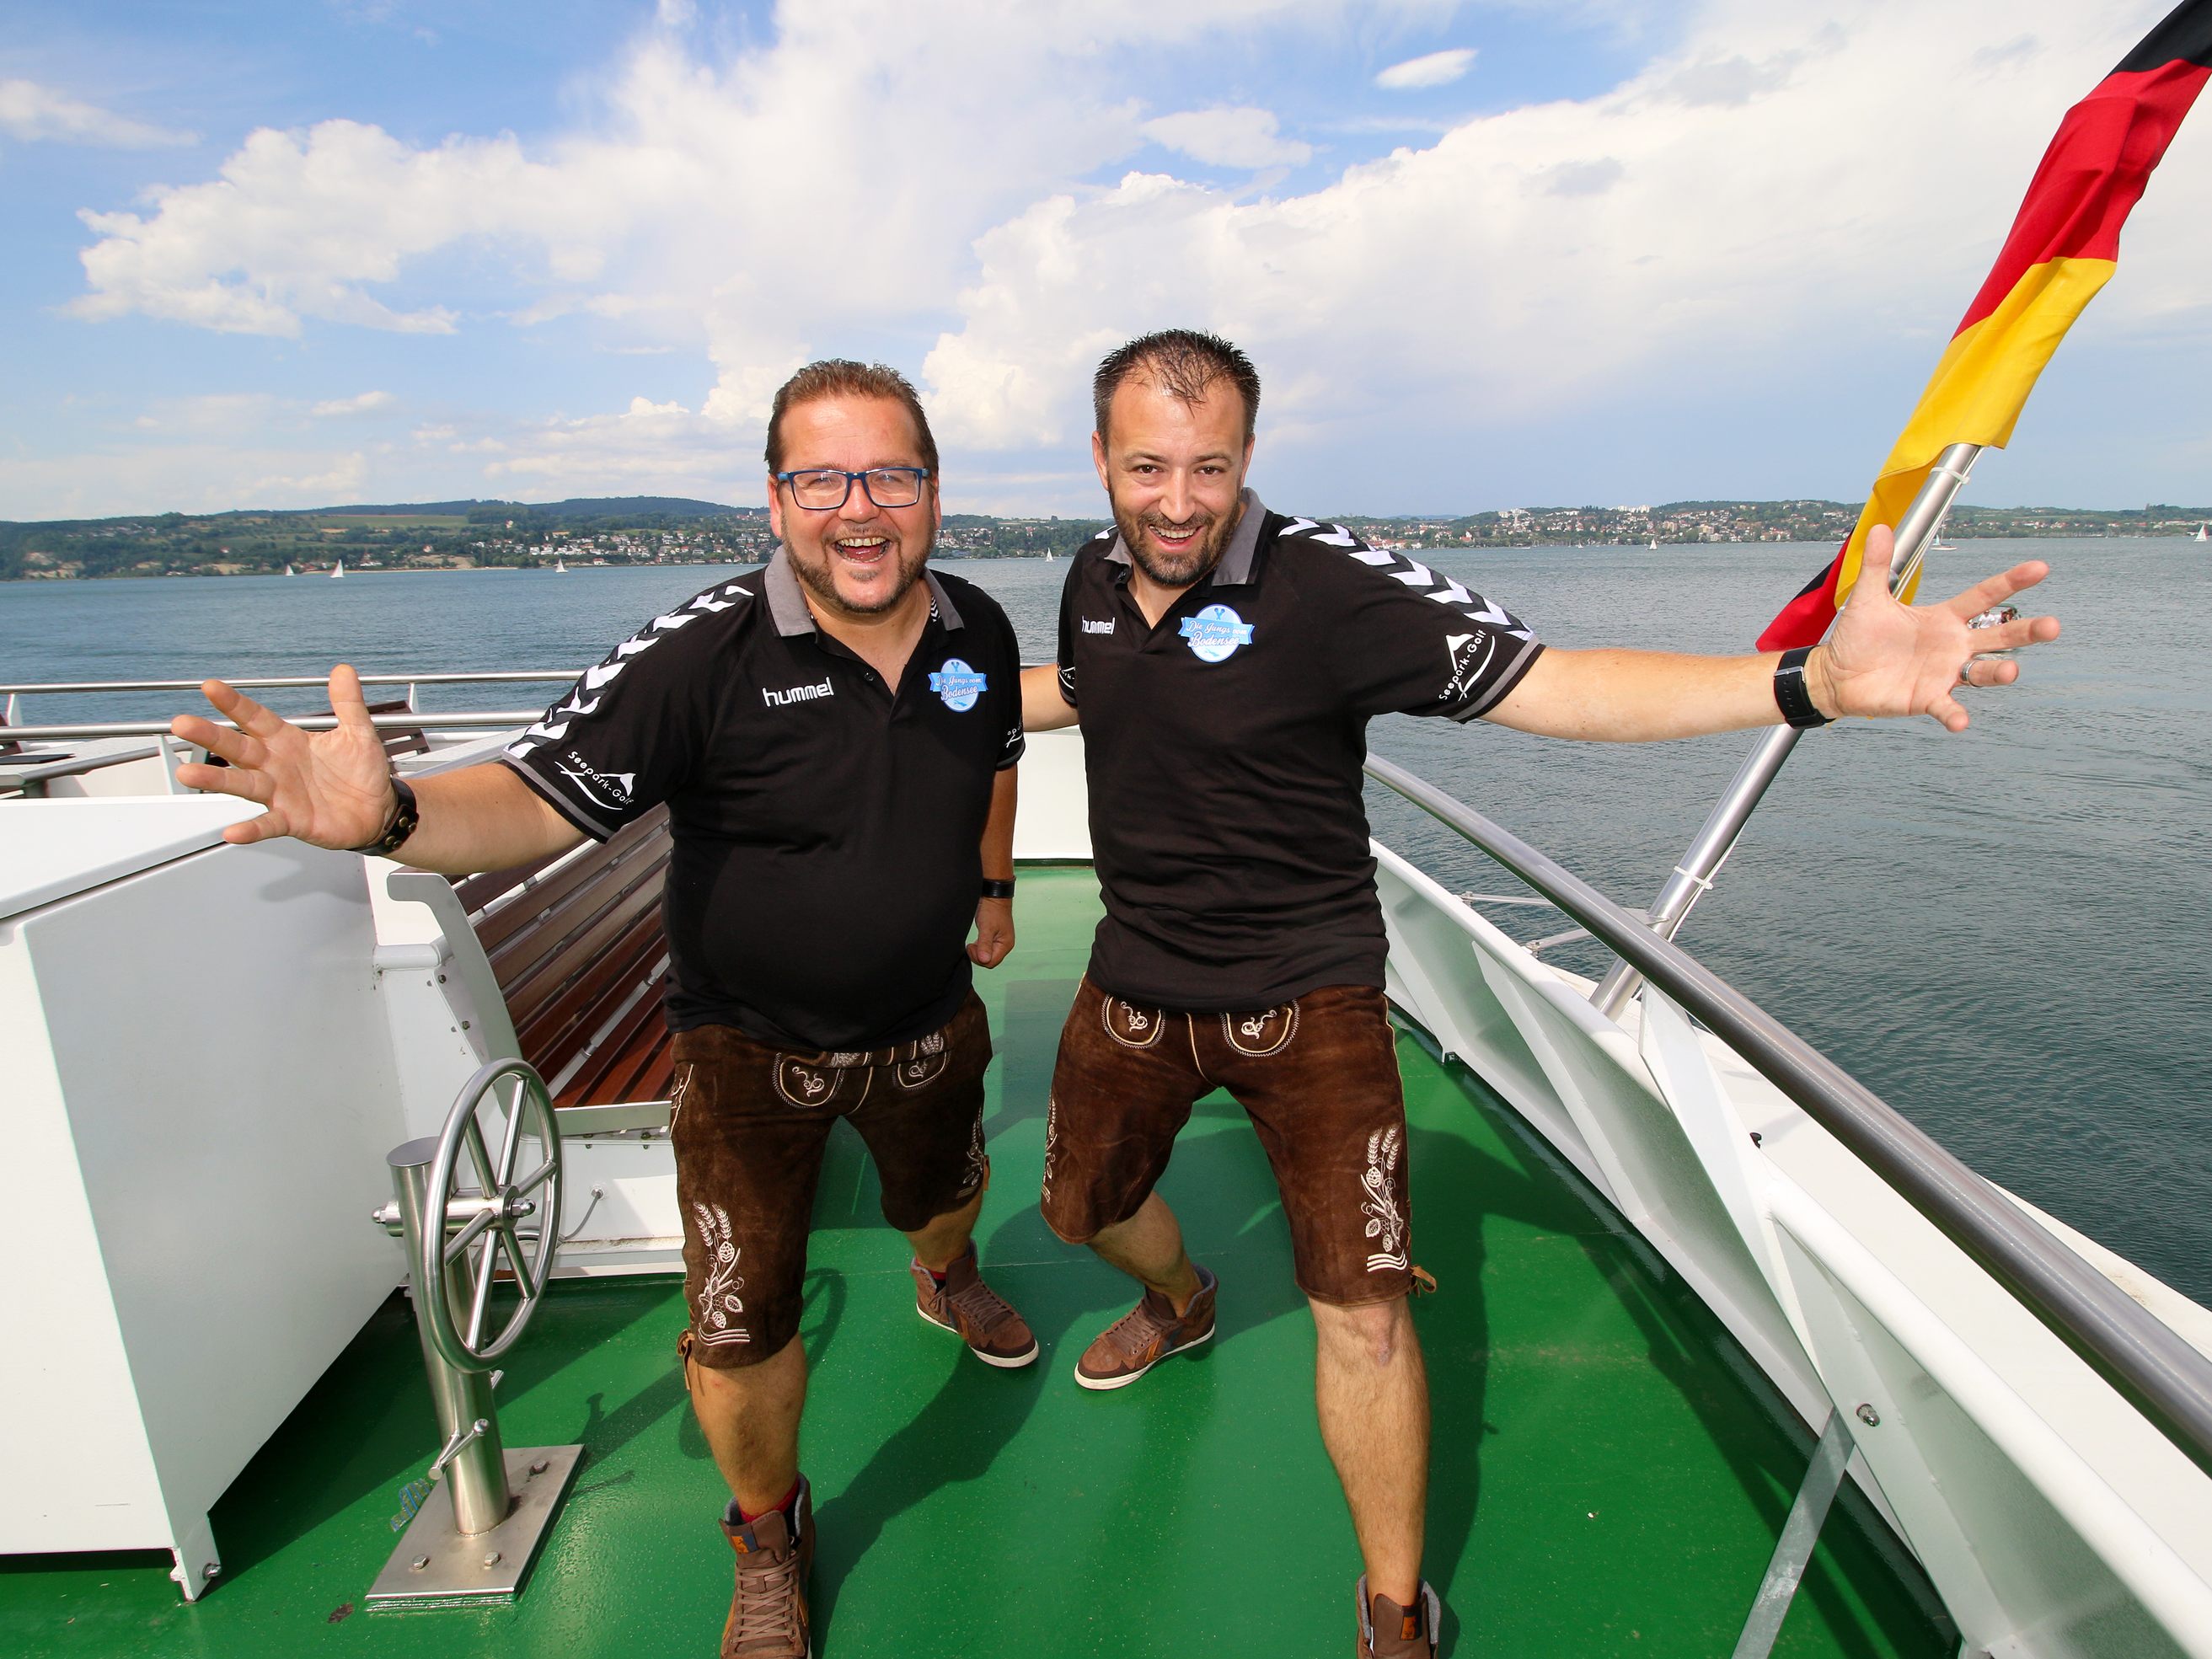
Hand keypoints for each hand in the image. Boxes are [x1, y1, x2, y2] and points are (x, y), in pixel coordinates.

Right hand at [170, 664, 397, 846]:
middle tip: (182, 723)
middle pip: (237, 747)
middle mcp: (275, 765)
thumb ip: (347, 704)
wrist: (378, 810)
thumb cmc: (361, 772)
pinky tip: (232, 832)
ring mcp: (280, 793)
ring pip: (242, 784)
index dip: (234, 703)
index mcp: (287, 741)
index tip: (210, 687)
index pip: (255, 718)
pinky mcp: (291, 820)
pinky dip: (250, 829)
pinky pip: (267, 824)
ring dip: (216, 779)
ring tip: (188, 773)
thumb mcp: (358, 733)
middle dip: (210, 736)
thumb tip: (343, 670)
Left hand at [968, 896, 1014, 967]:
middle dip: (978, 956)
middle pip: (989, 961)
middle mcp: (1004, 945)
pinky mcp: (994, 938)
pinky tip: (974, 942)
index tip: (971, 946)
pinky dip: (979, 948)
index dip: (979, 958)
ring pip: (987, 956)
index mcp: (1006, 944)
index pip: (991, 962)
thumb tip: (984, 960)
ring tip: (971, 943)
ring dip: (978, 952)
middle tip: (970, 945)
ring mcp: (999, 942)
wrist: (993, 896)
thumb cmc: (991, 910)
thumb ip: (985, 944)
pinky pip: (986, 949)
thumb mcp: (986, 927)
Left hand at [1811, 524, 2060, 730]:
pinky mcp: (1927, 698)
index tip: (2040, 569)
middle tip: (2053, 627)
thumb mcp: (1869, 597)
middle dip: (2027, 632)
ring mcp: (1944, 673)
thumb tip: (1881, 526)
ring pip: (1982, 672)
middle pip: (1999, 636)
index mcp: (1945, 618)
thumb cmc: (1859, 636)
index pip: (1985, 596)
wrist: (1837, 674)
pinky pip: (1946, 707)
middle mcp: (1953, 645)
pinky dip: (1954, 714)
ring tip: (2011, 670)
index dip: (2011, 582)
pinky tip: (1960, 722)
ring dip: (1998, 672)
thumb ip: (1878, 564)